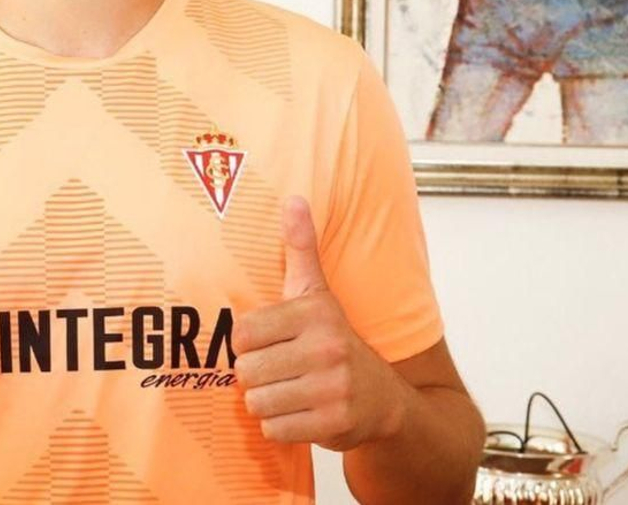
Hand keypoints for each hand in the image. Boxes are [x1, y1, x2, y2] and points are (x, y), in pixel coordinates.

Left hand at [232, 196, 408, 450]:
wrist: (385, 399)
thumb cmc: (336, 342)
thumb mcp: (318, 293)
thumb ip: (301, 248)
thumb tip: (293, 199)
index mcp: (315, 312)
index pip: (241, 333)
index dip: (248, 344)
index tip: (269, 343)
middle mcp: (327, 347)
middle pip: (245, 372)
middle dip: (256, 377)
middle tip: (281, 372)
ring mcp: (332, 388)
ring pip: (257, 403)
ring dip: (266, 403)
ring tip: (290, 392)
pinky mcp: (334, 423)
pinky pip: (274, 429)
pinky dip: (280, 426)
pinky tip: (301, 413)